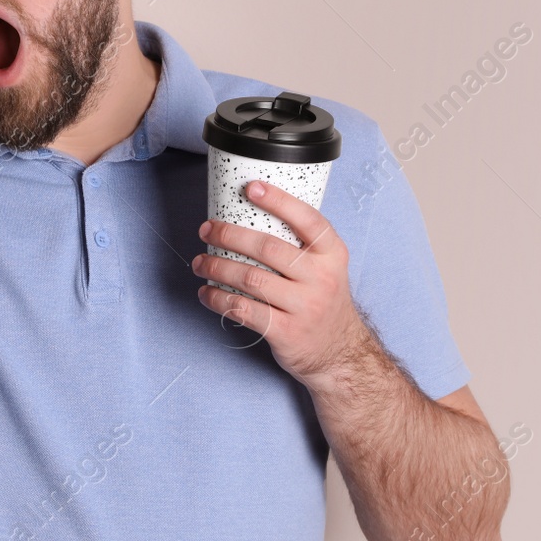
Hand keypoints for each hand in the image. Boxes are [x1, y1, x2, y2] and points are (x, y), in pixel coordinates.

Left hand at [190, 179, 369, 387]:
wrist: (340, 352)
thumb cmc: (322, 300)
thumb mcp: (327, 267)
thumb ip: (301, 244)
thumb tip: (250, 214)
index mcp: (332, 254)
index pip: (308, 220)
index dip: (279, 201)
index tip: (251, 188)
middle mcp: (321, 278)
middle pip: (268, 248)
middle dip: (230, 236)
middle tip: (207, 230)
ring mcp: (305, 307)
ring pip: (250, 279)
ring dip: (217, 268)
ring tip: (201, 263)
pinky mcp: (286, 332)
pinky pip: (244, 310)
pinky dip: (218, 299)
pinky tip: (207, 293)